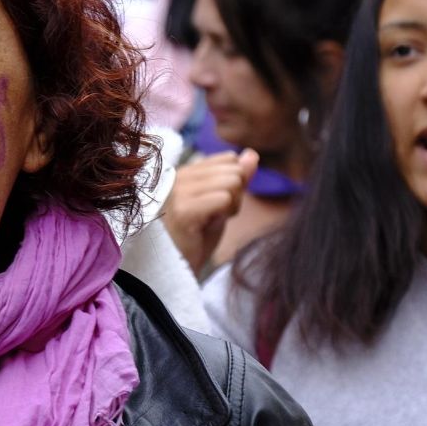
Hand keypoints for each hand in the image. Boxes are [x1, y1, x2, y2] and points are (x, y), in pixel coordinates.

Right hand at [161, 150, 259, 273]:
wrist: (175, 272)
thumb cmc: (196, 239)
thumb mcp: (220, 204)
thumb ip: (236, 177)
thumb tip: (252, 153)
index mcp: (184, 172)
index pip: (228, 160)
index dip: (233, 185)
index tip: (217, 207)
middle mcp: (177, 176)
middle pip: (233, 170)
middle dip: (236, 196)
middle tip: (215, 217)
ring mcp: (177, 191)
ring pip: (232, 182)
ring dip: (232, 206)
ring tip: (211, 221)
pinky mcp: (182, 210)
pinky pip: (224, 198)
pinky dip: (225, 213)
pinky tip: (209, 226)